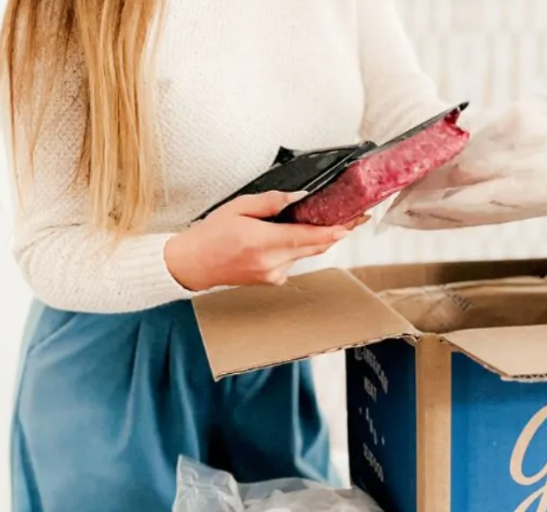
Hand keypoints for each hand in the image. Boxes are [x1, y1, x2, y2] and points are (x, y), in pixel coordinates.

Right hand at [164, 191, 368, 290]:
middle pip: (314, 247)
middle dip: (335, 232)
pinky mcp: (272, 280)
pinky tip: (286, 238)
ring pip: (305, 254)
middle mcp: (271, 263)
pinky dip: (296, 248)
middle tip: (353, 218)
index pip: (308, 236)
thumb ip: (271, 202)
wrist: (193, 264)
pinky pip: (293, 261)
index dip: (335, 230)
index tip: (352, 222)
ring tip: (323, 221)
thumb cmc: (210, 236)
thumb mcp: (238, 207)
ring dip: (314, 239)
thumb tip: (297, 196)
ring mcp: (273, 274)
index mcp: (263, 242)